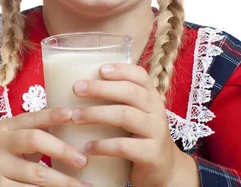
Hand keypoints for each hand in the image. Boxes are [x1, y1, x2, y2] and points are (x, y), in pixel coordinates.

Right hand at [0, 107, 92, 186]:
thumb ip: (41, 130)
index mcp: (6, 127)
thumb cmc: (16, 159)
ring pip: (38, 173)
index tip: (71, 114)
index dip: (52, 115)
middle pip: (34, 140)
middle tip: (83, 161)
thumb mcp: (23, 141)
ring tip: (84, 186)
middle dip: (62, 150)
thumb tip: (78, 121)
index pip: (32, 118)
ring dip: (64, 181)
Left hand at [71, 63, 199, 186]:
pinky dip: (103, 145)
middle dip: (100, 88)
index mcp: (151, 97)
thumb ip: (118, 101)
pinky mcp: (152, 155)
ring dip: (96, 114)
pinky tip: (88, 147)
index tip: (99, 69)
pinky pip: (124, 146)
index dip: (121, 69)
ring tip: (75, 117)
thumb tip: (81, 85)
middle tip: (76, 88)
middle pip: (130, 92)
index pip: (140, 75)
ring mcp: (157, 132)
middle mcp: (156, 110)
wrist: (164, 170)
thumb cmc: (140, 137)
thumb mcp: (134, 114)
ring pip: (125, 115)